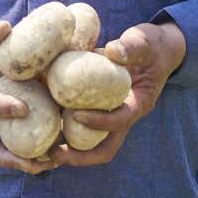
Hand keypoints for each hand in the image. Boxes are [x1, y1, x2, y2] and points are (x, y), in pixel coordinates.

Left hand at [50, 21, 185, 166]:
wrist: (156, 51)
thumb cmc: (150, 46)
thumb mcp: (144, 41)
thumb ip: (130, 47)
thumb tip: (112, 51)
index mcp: (139, 103)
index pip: (121, 120)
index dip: (100, 121)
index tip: (77, 114)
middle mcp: (124, 116)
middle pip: (105, 148)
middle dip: (80, 156)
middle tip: (53, 153)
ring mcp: (111, 117)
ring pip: (91, 145)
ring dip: (68, 150)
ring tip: (41, 150)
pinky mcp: (100, 111)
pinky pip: (82, 129)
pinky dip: (63, 131)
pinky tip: (41, 123)